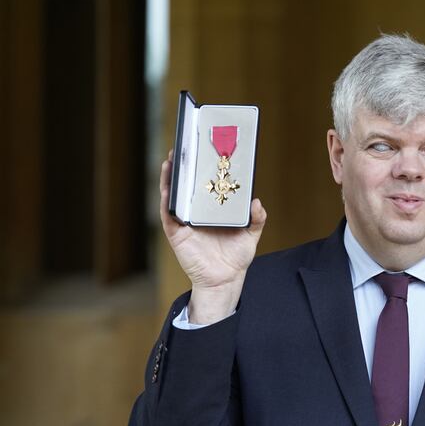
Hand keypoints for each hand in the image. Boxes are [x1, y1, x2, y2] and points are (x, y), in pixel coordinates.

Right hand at [159, 150, 266, 323]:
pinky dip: (167, 200)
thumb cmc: (236, 256)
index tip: (206, 150)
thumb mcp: (251, 234)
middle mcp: (197, 212)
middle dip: (184, 167)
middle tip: (185, 146)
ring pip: (175, 195)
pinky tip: (168, 187)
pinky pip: (168, 213)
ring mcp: (185, 221)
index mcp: (213, 209)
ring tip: (172, 160)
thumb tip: (257, 202)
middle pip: (188, 185)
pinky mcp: (176, 232)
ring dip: (171, 178)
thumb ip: (257, 218)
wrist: (225, 279)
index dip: (205, 168)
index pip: (207, 184)